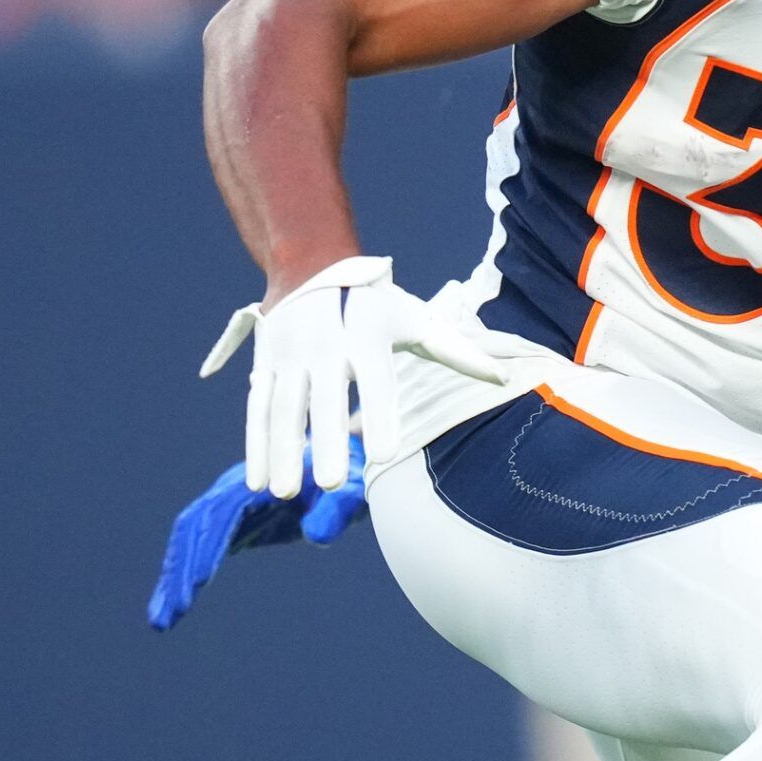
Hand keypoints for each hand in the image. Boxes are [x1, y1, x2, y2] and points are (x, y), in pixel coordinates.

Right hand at [146, 440, 369, 631]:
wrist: (349, 471)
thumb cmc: (354, 481)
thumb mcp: (353, 494)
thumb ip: (337, 512)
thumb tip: (316, 536)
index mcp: (263, 475)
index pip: (222, 512)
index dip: (207, 548)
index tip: (195, 585)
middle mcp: (239, 486)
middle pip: (196, 526)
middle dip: (181, 570)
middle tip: (170, 615)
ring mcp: (233, 503)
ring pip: (191, 537)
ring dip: (174, 577)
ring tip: (162, 620)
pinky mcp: (235, 521)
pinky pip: (202, 546)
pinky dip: (187, 574)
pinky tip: (175, 607)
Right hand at [200, 256, 503, 498]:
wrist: (313, 267)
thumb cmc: (378, 306)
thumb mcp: (417, 320)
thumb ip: (457, 352)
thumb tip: (505, 378)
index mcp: (367, 334)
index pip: (375, 380)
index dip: (379, 415)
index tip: (384, 453)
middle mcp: (324, 343)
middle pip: (324, 398)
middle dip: (324, 440)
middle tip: (332, 483)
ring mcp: (288, 353)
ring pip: (284, 407)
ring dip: (282, 451)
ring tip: (285, 493)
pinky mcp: (264, 364)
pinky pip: (258, 407)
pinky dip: (256, 444)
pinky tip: (259, 482)